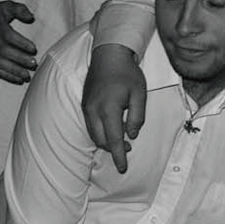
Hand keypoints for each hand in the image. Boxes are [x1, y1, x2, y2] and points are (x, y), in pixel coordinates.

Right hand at [0, 1, 37, 83]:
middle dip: (19, 59)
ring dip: (14, 71)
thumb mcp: (7, 5)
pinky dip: (7, 76)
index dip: (21, 43)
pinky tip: (19, 80)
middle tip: (34, 64)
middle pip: (3, 51)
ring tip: (28, 76)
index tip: (34, 49)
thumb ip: (20, 9)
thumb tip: (31, 18)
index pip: (8, 36)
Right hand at [83, 45, 148, 172]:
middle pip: (101, 140)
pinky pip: (90, 126)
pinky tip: (111, 129)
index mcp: (109, 109)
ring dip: (106, 141)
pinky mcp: (84, 104)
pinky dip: (100, 132)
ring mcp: (86, 108)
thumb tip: (132, 135)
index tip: (123, 169)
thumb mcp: (140, 94)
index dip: (119, 156)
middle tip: (128, 150)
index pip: (114, 140)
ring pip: (94, 134)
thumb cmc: (127, 73)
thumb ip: (137, 116)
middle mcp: (93, 111)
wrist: (108, 55)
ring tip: (123, 140)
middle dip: (114, 150)